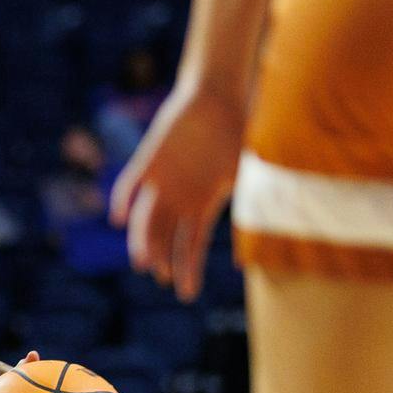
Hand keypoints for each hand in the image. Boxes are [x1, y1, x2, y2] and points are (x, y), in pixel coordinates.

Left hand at [109, 78, 246, 302]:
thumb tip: (276, 227)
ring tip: (142, 261)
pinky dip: (121, 199)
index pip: (191, 244)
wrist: (216, 98)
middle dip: (162, 258)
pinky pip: (129, 183)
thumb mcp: (252, 172)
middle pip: (163, 236)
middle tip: (162, 277)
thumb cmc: (238, 133)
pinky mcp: (148, 161)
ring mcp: (160, 182)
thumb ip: (258, 198)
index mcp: (201, 204)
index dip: (188, 269)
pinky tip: (116, 217)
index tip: (186, 294)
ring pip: (144, 219)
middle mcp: (177, 198)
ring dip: (141, 240)